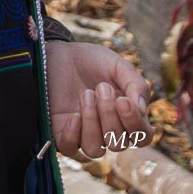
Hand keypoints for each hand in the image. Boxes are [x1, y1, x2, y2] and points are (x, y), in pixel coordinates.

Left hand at [48, 40, 150, 157]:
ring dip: (92, 123)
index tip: (123, 99)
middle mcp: (107, 130)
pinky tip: (73, 116)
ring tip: (86, 95)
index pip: (142, 136)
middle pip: (118, 144)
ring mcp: (83, 133)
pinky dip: (72, 135)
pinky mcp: (60, 131)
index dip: (134, 122)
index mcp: (127, 117)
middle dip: (109, 114)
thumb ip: (136, 85)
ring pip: (95, 149)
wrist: (59, 52)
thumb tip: (141, 109)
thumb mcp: (118, 66)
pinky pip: (69, 148)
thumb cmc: (92, 61)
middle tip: (101, 87)